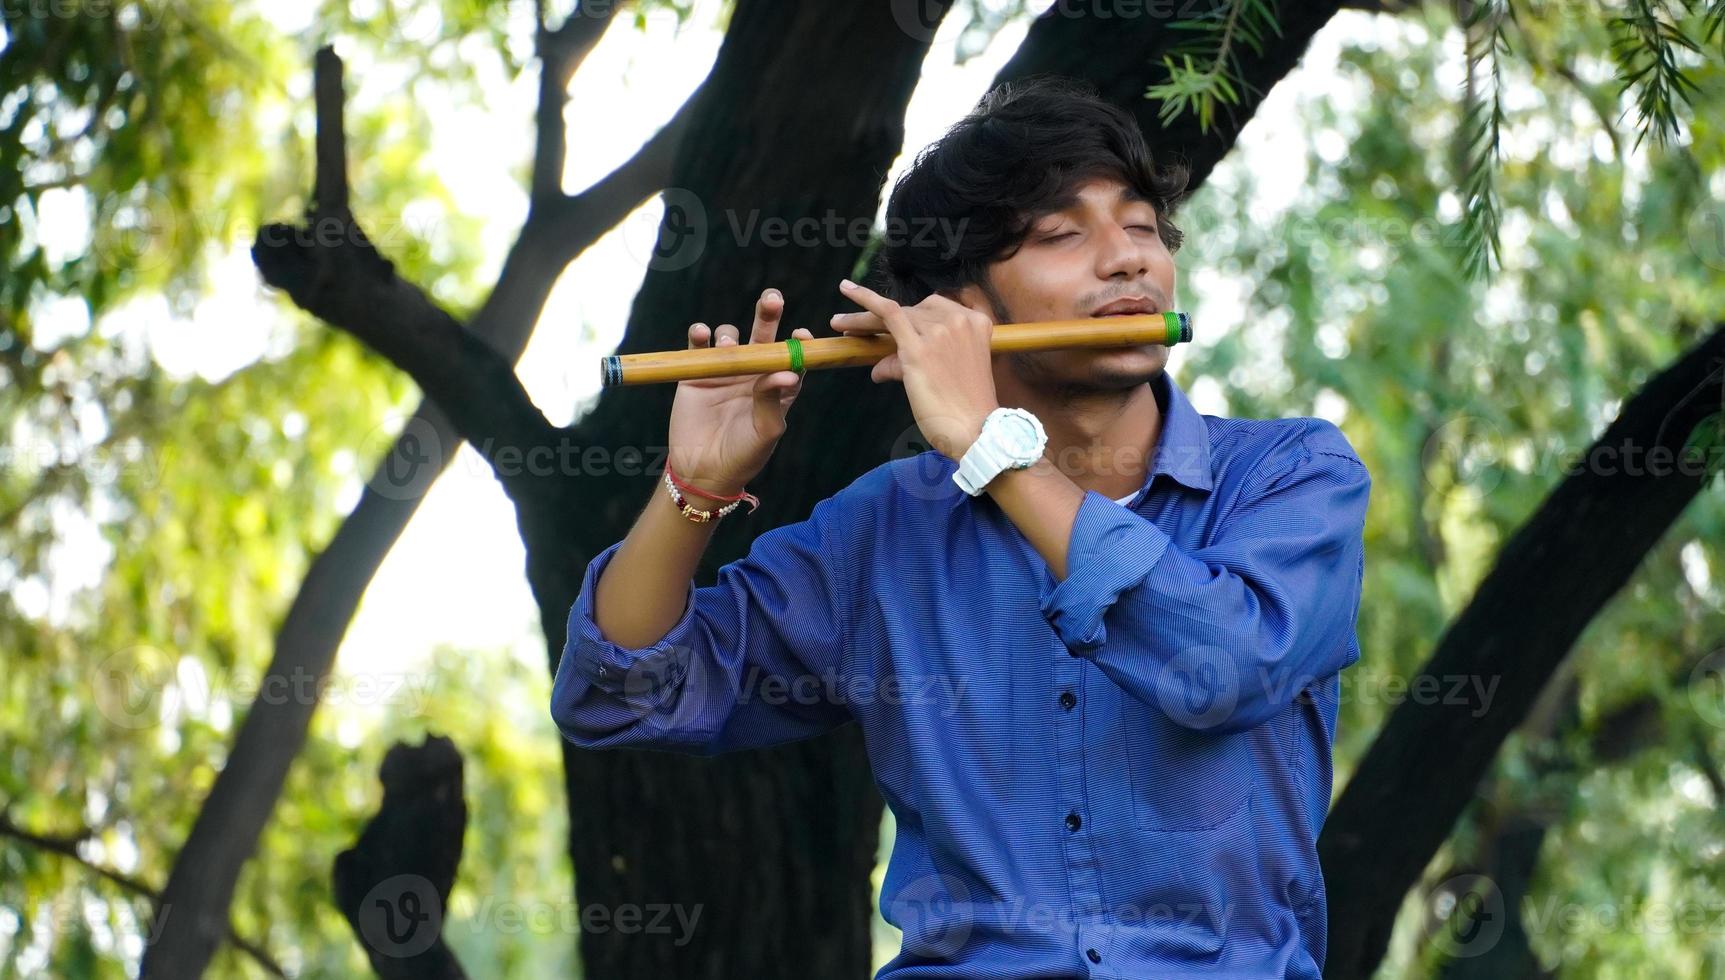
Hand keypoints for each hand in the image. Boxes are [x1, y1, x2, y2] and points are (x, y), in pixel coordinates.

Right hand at [666, 288, 811, 496]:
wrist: (703, 470)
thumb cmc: (744, 454)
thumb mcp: (765, 431)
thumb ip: (773, 399)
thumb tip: (789, 371)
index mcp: (777, 387)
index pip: (791, 357)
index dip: (797, 343)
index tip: (800, 334)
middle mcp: (753, 374)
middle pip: (763, 336)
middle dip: (767, 315)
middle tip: (772, 299)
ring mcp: (725, 371)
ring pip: (730, 338)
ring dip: (730, 336)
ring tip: (727, 348)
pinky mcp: (696, 373)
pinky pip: (698, 346)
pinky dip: (699, 335)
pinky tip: (701, 333)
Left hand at [830, 279, 998, 459]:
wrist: (977, 431)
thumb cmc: (965, 410)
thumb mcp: (950, 374)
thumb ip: (918, 360)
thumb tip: (881, 366)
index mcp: (976, 323)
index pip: (935, 310)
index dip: (909, 315)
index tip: (887, 323)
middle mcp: (960, 321)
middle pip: (912, 310)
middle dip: (882, 319)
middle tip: (852, 326)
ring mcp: (939, 332)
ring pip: (894, 314)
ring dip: (864, 320)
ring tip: (839, 324)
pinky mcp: (918, 348)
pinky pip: (887, 313)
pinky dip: (865, 300)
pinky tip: (847, 289)